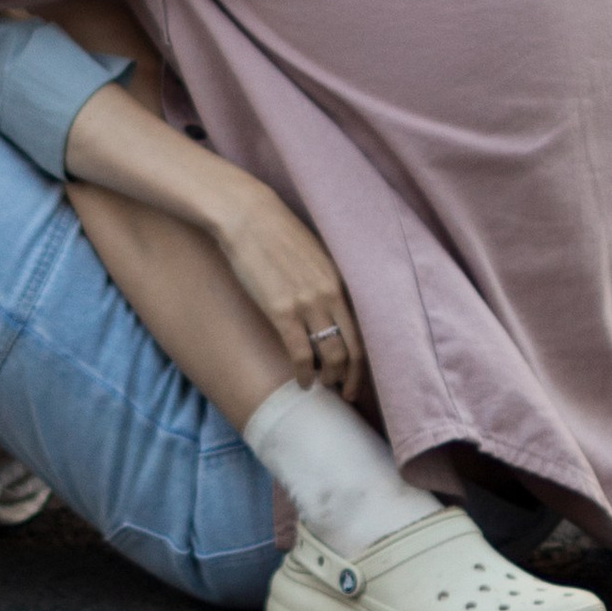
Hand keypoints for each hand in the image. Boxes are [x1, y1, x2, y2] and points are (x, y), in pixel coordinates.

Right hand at [206, 179, 368, 400]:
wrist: (248, 217)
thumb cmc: (277, 234)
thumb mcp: (315, 256)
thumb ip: (327, 282)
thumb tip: (330, 310)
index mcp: (340, 281)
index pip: (363, 332)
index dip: (362, 363)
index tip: (356, 378)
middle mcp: (330, 295)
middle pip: (353, 349)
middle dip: (350, 377)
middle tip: (344, 393)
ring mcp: (307, 304)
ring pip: (330, 354)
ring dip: (328, 378)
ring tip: (321, 386)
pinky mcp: (281, 310)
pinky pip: (300, 353)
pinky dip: (304, 373)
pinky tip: (302, 382)